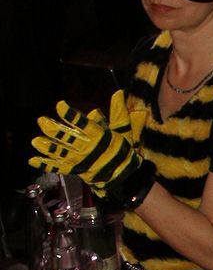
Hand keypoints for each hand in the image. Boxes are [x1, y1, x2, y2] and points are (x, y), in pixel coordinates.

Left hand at [30, 101, 155, 206]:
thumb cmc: (122, 151)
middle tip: (42, 121)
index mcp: (99, 137)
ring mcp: (80, 161)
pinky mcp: (74, 170)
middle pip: (68, 138)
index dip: (71, 115)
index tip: (60, 105)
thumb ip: (118, 113)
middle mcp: (88, 149)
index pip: (84, 124)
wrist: (123, 176)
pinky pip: (58, 167)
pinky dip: (45, 164)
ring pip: (60, 152)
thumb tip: (118, 93)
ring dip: (47, 147)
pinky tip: (32, 160)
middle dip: (54, 130)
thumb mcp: (124, 131)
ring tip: (35, 141)